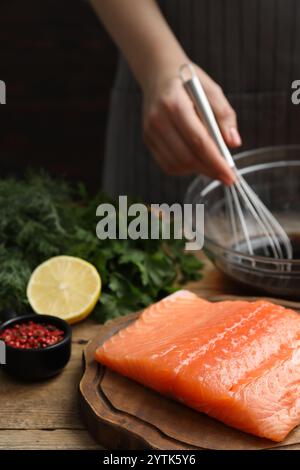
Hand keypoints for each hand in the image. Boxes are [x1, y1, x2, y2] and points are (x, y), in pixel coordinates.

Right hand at [142, 64, 240, 183]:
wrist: (158, 74)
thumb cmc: (189, 82)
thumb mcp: (211, 90)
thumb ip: (224, 115)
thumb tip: (234, 143)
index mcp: (174, 104)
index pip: (198, 141)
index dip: (216, 162)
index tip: (230, 176)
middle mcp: (158, 120)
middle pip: (187, 157)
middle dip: (209, 170)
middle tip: (226, 176)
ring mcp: (150, 132)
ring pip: (177, 164)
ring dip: (198, 170)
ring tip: (212, 165)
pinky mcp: (148, 140)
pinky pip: (168, 165)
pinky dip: (185, 168)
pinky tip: (196, 161)